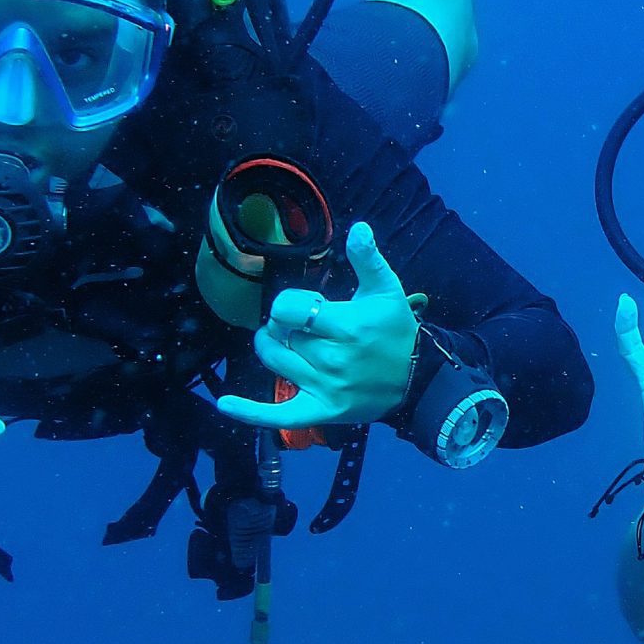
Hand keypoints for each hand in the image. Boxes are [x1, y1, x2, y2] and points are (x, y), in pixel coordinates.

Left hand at [216, 223, 419, 429]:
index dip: (289, 304)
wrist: (417, 378)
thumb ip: (368, 258)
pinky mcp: (322, 411)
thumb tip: (358, 228)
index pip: (287, 310)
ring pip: (276, 362)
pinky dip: (251, 412)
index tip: (306, 306)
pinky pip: (279, 416)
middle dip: (283, 325)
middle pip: (280, 335)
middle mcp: (333, 359)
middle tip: (300, 325)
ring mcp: (326, 388)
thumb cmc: (396, 331)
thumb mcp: (387, 290)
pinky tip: (226, 403)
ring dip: (272, 348)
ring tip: (282, 342)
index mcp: (346, 327)